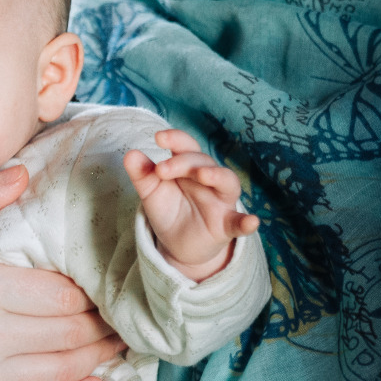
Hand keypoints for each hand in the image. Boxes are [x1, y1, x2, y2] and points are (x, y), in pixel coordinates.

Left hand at [124, 129, 258, 282]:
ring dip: (217, 176)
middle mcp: (209, 179)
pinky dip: (246, 223)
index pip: (187, 147)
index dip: (176, 139)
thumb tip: (130, 155)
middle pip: (203, 162)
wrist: (177, 243)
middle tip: (161, 170)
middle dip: (184, 162)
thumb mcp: (151, 193)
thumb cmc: (168, 210)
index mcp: (189, 167)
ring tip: (203, 175)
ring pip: (227, 182)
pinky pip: (239, 223)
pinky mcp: (226, 225)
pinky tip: (251, 222)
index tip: (158, 137)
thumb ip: (142, 174)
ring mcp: (220, 201)